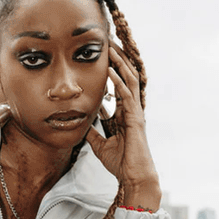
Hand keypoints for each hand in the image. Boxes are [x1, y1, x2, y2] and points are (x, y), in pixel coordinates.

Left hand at [84, 44, 160, 210]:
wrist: (133, 177)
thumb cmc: (121, 163)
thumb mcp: (100, 146)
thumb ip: (93, 134)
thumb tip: (83, 127)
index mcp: (124, 113)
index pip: (119, 85)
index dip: (112, 69)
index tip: (103, 54)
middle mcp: (131, 109)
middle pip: (126, 77)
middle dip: (118, 59)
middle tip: (108, 41)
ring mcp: (135, 113)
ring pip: (129, 81)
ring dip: (120, 64)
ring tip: (111, 48)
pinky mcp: (135, 119)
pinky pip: (127, 96)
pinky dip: (118, 83)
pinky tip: (111, 72)